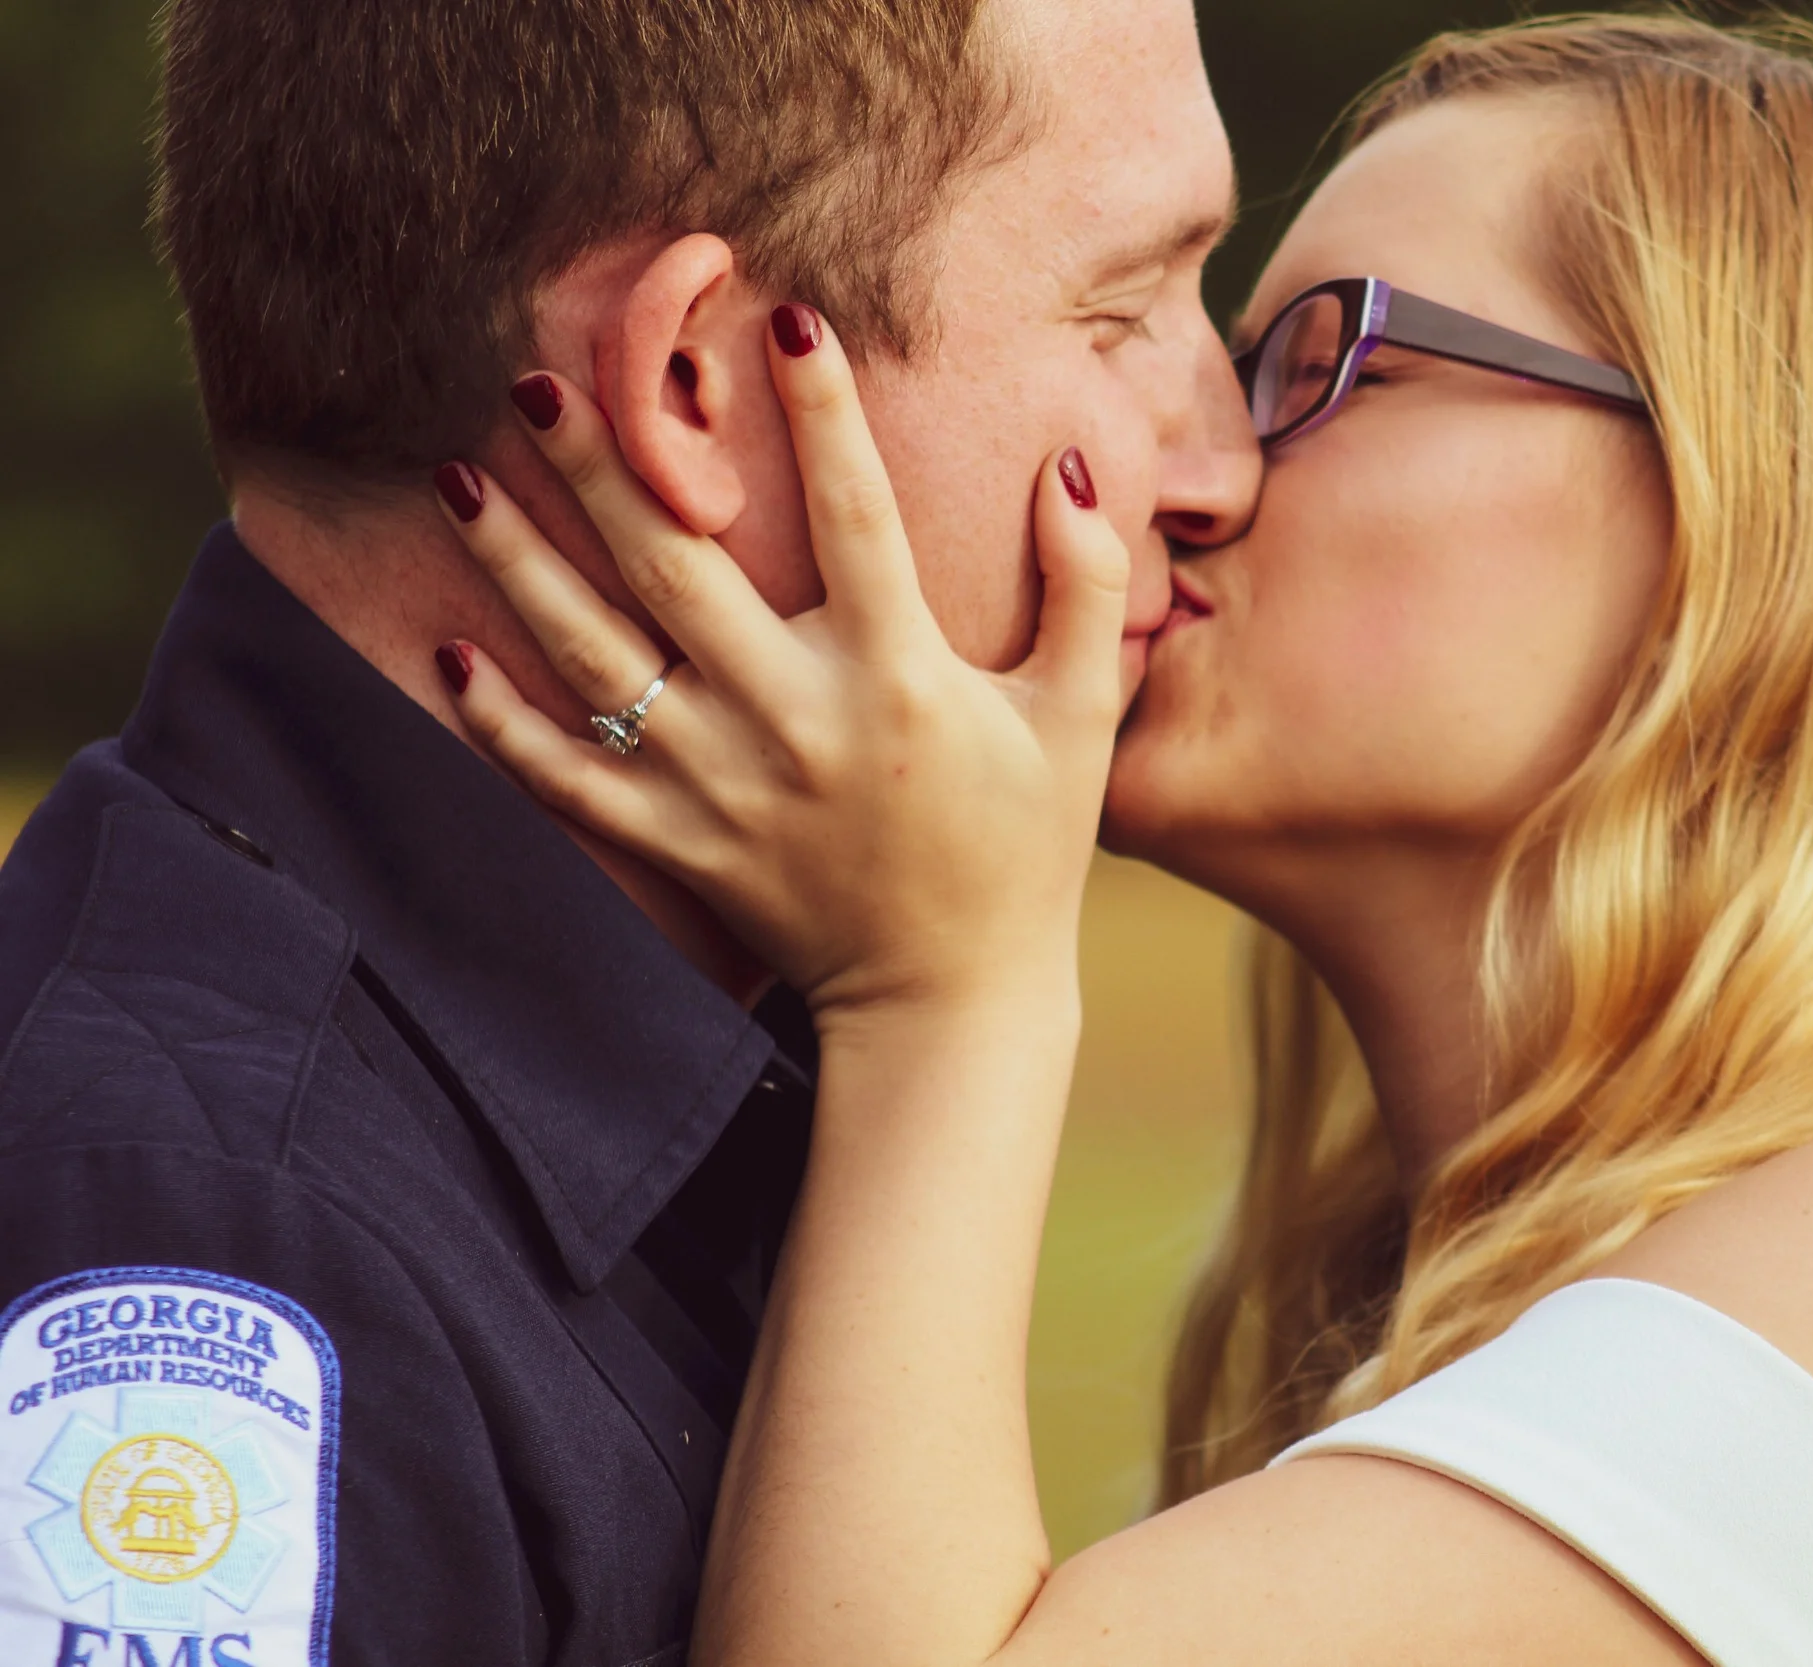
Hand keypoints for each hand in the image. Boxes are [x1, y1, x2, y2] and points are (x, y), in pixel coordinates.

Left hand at [432, 306, 1130, 1021]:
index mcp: (900, 676)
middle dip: (606, 463)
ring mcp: (725, 785)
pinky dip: (503, 725)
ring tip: (456, 480)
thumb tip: (1067, 465)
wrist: (953, 1000)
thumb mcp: (1079, 714)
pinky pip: (569, 779)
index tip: (783, 314)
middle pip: (679, 567)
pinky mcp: (680, 843)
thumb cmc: (1024, 847)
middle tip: (539, 376)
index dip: (822, 411)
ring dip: (519, 564)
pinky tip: (453, 657)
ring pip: (597, 657)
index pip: (856, 515)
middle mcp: (798, 719)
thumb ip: (1087, 586)